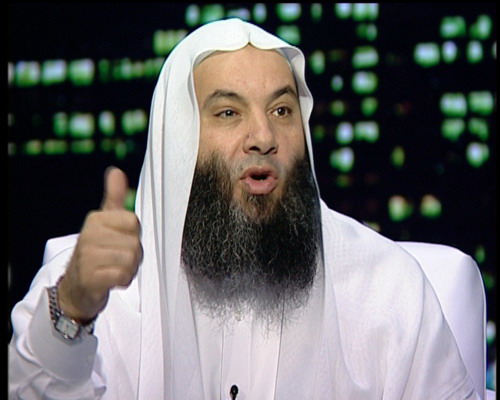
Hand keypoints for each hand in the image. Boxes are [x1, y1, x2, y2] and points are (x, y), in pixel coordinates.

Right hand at [57, 167, 141, 322]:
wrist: (77, 287)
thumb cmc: (96, 253)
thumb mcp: (105, 222)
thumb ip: (114, 197)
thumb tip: (115, 171)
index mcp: (96, 219)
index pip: (134, 223)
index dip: (133, 236)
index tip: (120, 242)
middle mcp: (89, 235)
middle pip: (135, 244)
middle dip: (133, 257)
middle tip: (117, 260)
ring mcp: (87, 257)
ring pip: (131, 260)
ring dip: (129, 270)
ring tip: (114, 270)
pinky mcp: (90, 278)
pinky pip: (123, 275)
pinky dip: (123, 280)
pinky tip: (112, 280)